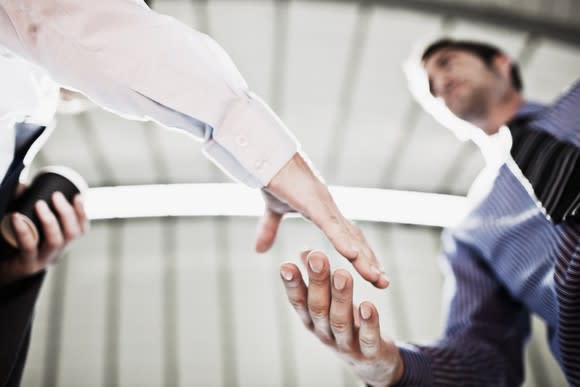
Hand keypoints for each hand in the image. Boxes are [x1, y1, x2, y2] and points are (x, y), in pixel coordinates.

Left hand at [0, 190, 87, 285]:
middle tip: (56, 195)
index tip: (77, 196)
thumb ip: (24, 208)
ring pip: (55, 241)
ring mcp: (42, 261)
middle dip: (67, 212)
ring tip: (40, 204)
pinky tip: (17, 217)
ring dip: (50, 220)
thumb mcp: (24, 229)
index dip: (82, 213)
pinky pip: (28, 247)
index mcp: (60, 246)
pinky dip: (24, 231)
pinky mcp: (26, 266)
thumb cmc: (10, 249)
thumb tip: (23, 185)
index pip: (80, 230)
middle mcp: (56, 254)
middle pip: (72, 234)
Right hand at [256, 152, 388, 288]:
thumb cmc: (272, 176)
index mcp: (323, 211)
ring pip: (348, 235)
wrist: (265, 156)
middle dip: (369, 261)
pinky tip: (353, 256)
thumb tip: (259, 250)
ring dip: (363, 258)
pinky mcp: (312, 201)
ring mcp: (323, 205)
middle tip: (383, 283)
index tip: (372, 275)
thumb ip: (270, 229)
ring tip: (376, 278)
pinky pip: (330, 224)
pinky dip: (342, 240)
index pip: (347, 237)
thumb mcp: (272, 210)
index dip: (360, 256)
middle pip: (355, 239)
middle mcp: (329, 209)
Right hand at [279, 250, 403, 385]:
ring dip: (341, 297)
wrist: (370, 362)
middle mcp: (325, 332)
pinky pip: (367, 339)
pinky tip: (368, 305)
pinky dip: (368, 323)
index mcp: (312, 320)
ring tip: (343, 274)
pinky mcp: (368, 353)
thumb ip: (317, 279)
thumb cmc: (345, 324)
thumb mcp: (329, 302)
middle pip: (318, 308)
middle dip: (317, 282)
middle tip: (318, 257)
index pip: (299, 301)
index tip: (286, 265)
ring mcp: (345, 344)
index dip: (292, 285)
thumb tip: (304, 250)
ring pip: (340, 321)